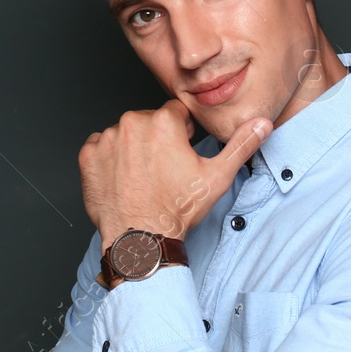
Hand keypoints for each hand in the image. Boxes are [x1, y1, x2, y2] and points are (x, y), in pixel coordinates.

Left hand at [78, 100, 270, 246]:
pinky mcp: (88, 156)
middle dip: (157, 139)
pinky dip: (111, 159)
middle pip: (149, 122)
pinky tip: (125, 178)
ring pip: (125, 134)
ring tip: (144, 177)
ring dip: (134, 148)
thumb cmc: (177, 209)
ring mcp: (107, 139)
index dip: (182, 134)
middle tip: (164, 170)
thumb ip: (241, 145)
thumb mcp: (217, 177)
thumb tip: (262, 124)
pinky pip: (101, 147)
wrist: (141, 238)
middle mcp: (131, 123)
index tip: (181, 155)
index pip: (176, 113)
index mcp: (163, 122)